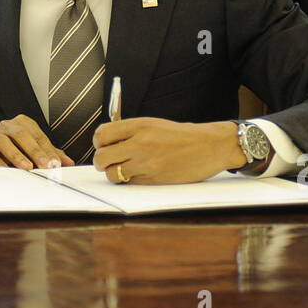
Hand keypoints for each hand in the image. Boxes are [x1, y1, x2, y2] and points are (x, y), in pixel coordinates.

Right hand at [0, 115, 73, 169]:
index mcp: (23, 123)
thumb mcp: (36, 150)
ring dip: (17, 156)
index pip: (38, 136)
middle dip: (36, 152)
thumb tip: (69, 163)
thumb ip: (52, 154)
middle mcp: (8, 126)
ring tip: (28, 167)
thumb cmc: (17, 150)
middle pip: (22, 135)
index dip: (48, 150)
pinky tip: (7, 170)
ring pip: (5, 143)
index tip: (56, 163)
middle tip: (46, 165)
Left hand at [92, 118, 243, 184]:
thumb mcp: (153, 124)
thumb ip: (130, 131)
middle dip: (101, 161)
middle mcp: (140, 144)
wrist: (209, 146)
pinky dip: (129, 180)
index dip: (98, 142)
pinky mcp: (153, 180)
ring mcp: (146, 163)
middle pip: (101, 157)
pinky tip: (139, 173)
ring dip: (114, 173)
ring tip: (124, 168)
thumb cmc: (181, 135)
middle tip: (108, 160)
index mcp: (139, 126)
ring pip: (112, 174)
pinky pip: (129, 183)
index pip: (102, 135)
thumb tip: (107, 142)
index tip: (103, 145)